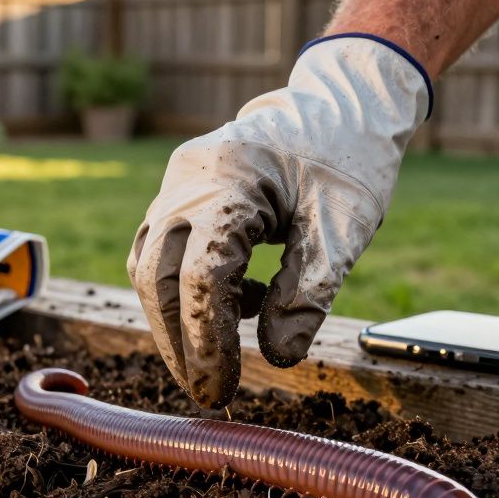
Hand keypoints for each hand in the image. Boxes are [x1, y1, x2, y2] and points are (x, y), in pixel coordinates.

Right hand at [127, 35, 431, 407]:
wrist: (342, 104)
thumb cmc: (349, 160)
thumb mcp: (345, 228)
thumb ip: (310, 292)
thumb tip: (279, 357)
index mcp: (231, 179)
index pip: (201, 276)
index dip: (206, 341)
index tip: (221, 388)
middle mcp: (188, 178)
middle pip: (156, 275)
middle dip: (178, 343)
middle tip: (207, 393)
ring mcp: (176, 182)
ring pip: (149, 265)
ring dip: (175, 322)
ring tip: (216, 362)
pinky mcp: (179, 193)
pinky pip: (161, 250)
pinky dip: (186, 290)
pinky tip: (237, 303)